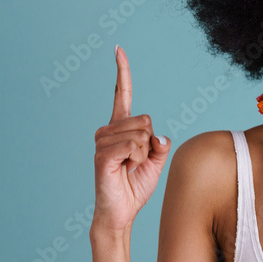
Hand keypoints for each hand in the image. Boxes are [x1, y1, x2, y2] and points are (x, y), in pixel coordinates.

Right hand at [92, 45, 170, 232]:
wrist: (121, 212)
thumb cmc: (135, 185)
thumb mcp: (156, 160)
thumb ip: (160, 143)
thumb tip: (157, 135)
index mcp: (120, 127)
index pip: (121, 93)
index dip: (121, 71)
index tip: (118, 49)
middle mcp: (107, 129)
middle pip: (145, 119)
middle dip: (150, 143)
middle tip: (136, 162)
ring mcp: (102, 141)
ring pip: (141, 134)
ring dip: (144, 155)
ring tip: (129, 167)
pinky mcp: (101, 155)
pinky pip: (133, 146)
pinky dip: (138, 160)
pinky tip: (125, 170)